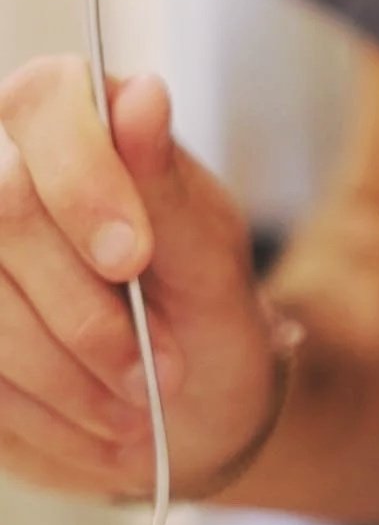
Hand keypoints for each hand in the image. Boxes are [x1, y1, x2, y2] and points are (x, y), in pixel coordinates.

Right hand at [0, 58, 291, 501]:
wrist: (183, 412)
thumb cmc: (204, 322)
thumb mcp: (211, 263)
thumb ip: (168, 189)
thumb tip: (144, 95)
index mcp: (71, 122)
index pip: (42, 105)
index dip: (83, 183)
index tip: (133, 258)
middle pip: (3, 211)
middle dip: (88, 314)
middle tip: (163, 374)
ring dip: (67, 377)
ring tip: (137, 410)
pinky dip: (39, 413)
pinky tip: (93, 428)